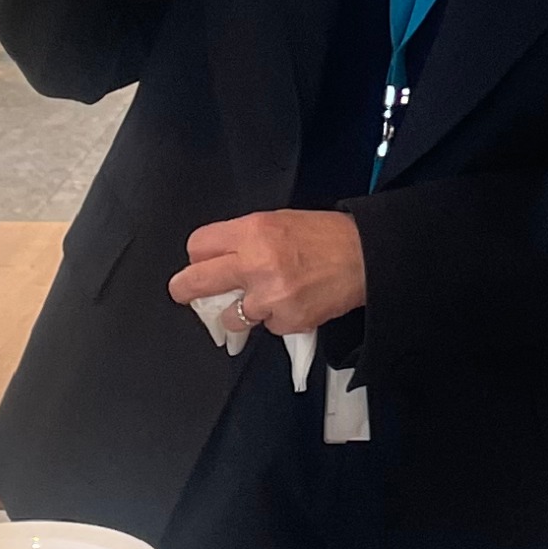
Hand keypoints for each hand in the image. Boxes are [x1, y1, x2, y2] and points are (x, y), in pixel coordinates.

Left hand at [170, 211, 367, 338]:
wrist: (364, 257)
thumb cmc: (324, 236)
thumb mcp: (277, 221)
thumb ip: (243, 239)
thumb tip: (215, 259)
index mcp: (251, 231)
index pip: (198, 246)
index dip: (197, 255)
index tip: (198, 263)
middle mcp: (255, 263)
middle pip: (197, 282)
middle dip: (185, 290)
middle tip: (183, 293)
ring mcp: (269, 297)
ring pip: (230, 317)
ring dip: (240, 312)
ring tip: (263, 299)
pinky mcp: (286, 321)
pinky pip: (267, 327)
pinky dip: (276, 319)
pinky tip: (292, 302)